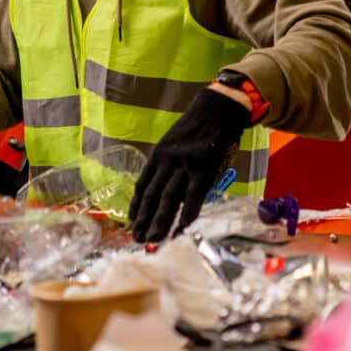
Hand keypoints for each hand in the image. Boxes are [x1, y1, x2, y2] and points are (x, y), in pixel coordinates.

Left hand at [129, 88, 250, 242]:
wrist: (218, 109)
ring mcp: (184, 166)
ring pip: (169, 198)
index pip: (142, 185)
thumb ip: (169, 165)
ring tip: (153, 240)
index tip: (131, 223)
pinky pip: (193, 195)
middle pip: (152, 195)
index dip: (136, 207)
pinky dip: (187, 213)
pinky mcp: (204, 169)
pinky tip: (181, 229)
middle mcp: (167, 162)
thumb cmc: (199, 128)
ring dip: (160, 221)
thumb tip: (166, 189)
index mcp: (158, 155)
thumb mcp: (176, 143)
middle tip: (136, 239)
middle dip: (143, 219)